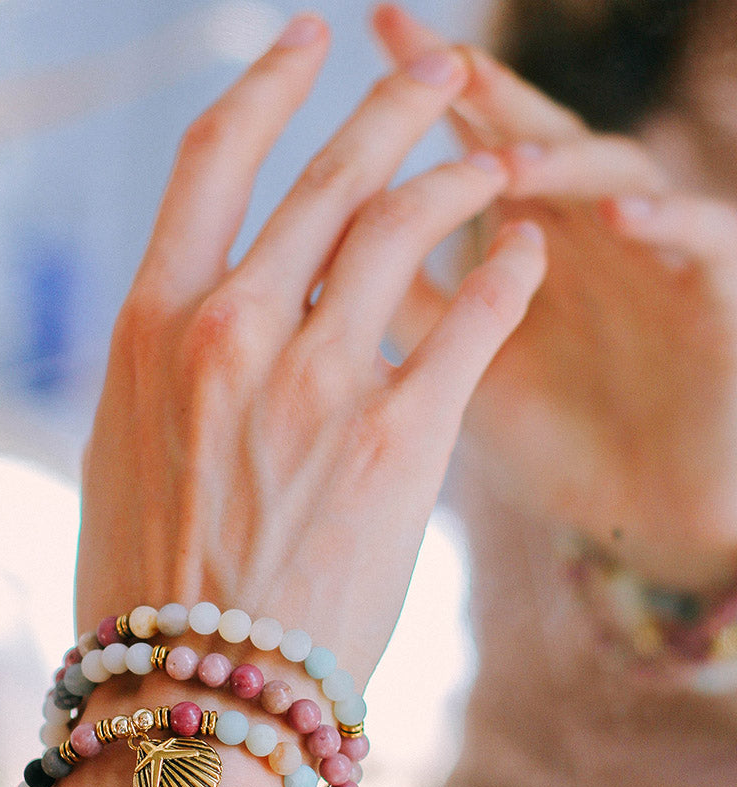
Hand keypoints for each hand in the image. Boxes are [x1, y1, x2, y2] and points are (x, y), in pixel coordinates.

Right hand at [75, 14, 545, 681]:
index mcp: (151, 328)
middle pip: (326, 176)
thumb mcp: (123, 451)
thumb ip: (169, 372)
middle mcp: (229, 330)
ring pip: (403, 228)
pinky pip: (470, 322)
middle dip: (389, 108)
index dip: (263, 86)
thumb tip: (205, 323)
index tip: (301, 45)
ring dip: (457, 179)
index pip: (211, 162)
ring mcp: (316, 379)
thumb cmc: (148, 584)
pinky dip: (507, 274)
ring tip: (493, 160)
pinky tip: (530, 251)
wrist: (193, 694)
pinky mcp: (398, 439)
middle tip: (432, 70)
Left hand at [374, 4, 736, 582]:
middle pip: (534, 136)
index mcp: (523, 239)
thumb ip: (403, 301)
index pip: (468, 148)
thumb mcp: (457, 366)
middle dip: (483, 90)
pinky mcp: (717, 300)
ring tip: (504, 161)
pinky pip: (707, 244)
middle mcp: (585, 231)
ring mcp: (653, 258)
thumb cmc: (546, 433)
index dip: (419, 98)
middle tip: (430, 54)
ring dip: (562, 161)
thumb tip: (317, 249)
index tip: (364, 37)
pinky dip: (668, 225)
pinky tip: (616, 219)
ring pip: (617, 176)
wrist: (634, 512)